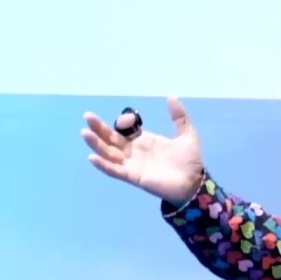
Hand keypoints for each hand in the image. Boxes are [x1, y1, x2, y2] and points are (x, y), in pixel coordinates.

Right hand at [81, 96, 204, 204]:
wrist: (195, 183)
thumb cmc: (189, 161)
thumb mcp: (187, 135)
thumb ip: (179, 117)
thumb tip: (171, 96)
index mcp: (144, 140)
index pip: (125, 129)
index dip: (124, 122)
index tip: (128, 120)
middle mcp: (134, 151)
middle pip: (111, 139)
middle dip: (99, 128)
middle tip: (87, 116)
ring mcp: (132, 164)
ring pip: (109, 153)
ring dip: (96, 144)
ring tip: (84, 133)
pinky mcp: (133, 177)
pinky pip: (115, 171)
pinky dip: (103, 165)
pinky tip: (92, 157)